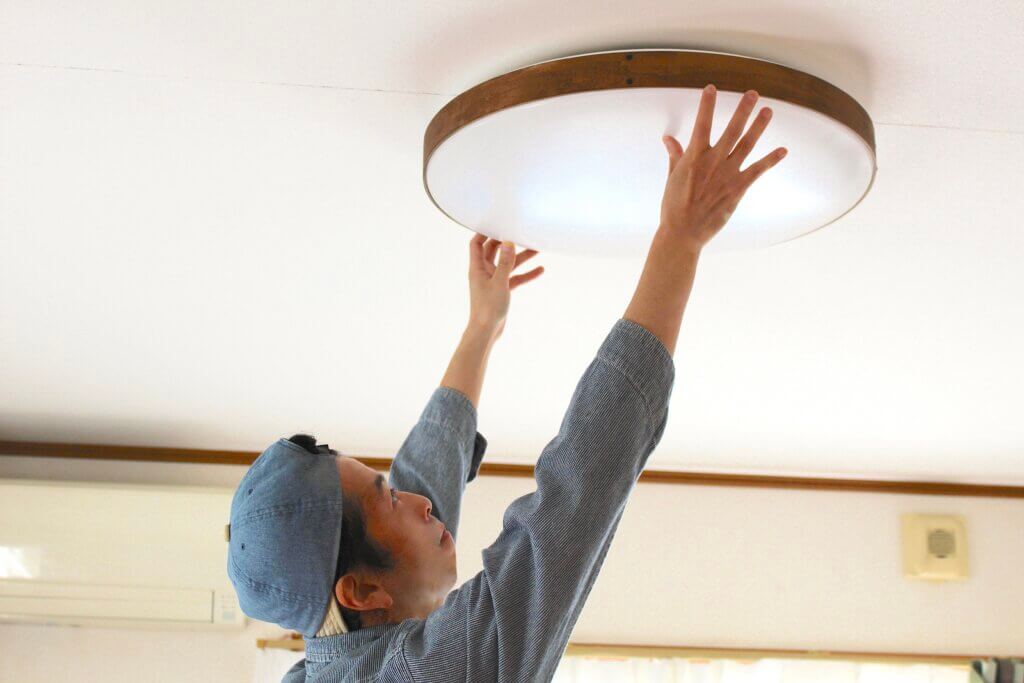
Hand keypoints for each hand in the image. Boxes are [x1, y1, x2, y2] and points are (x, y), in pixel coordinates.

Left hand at [468, 234, 542, 336]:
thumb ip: (505, 262)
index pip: (477, 243)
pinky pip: (515, 278)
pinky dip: (526, 274)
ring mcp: (494, 281)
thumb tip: (508, 241)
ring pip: (508, 264)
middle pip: (495, 251)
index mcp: (477, 267)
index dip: (484, 232)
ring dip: (521, 257)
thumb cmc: (487, 308)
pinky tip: (540, 270)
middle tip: (521, 232)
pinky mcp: (502, 290)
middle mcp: (484, 272)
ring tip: (537, 248)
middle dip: (508, 242)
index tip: (498, 223)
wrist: (487, 331)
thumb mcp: (499, 282)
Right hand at [659, 85, 787, 252]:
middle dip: (743, 110)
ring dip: (759, 127)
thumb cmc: (674, 206)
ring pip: (747, 144)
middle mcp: (713, 161)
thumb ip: (675, 155)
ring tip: (768, 111)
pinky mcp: (738, 189)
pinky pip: (758, 171)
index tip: (711, 88)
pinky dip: (771, 160)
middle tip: (752, 93)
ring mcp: (727, 174)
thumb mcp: (672, 178)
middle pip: (732, 129)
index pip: (701, 124)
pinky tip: (782, 150)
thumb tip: (668, 139)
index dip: (707, 105)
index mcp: (693, 157)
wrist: (683, 232)